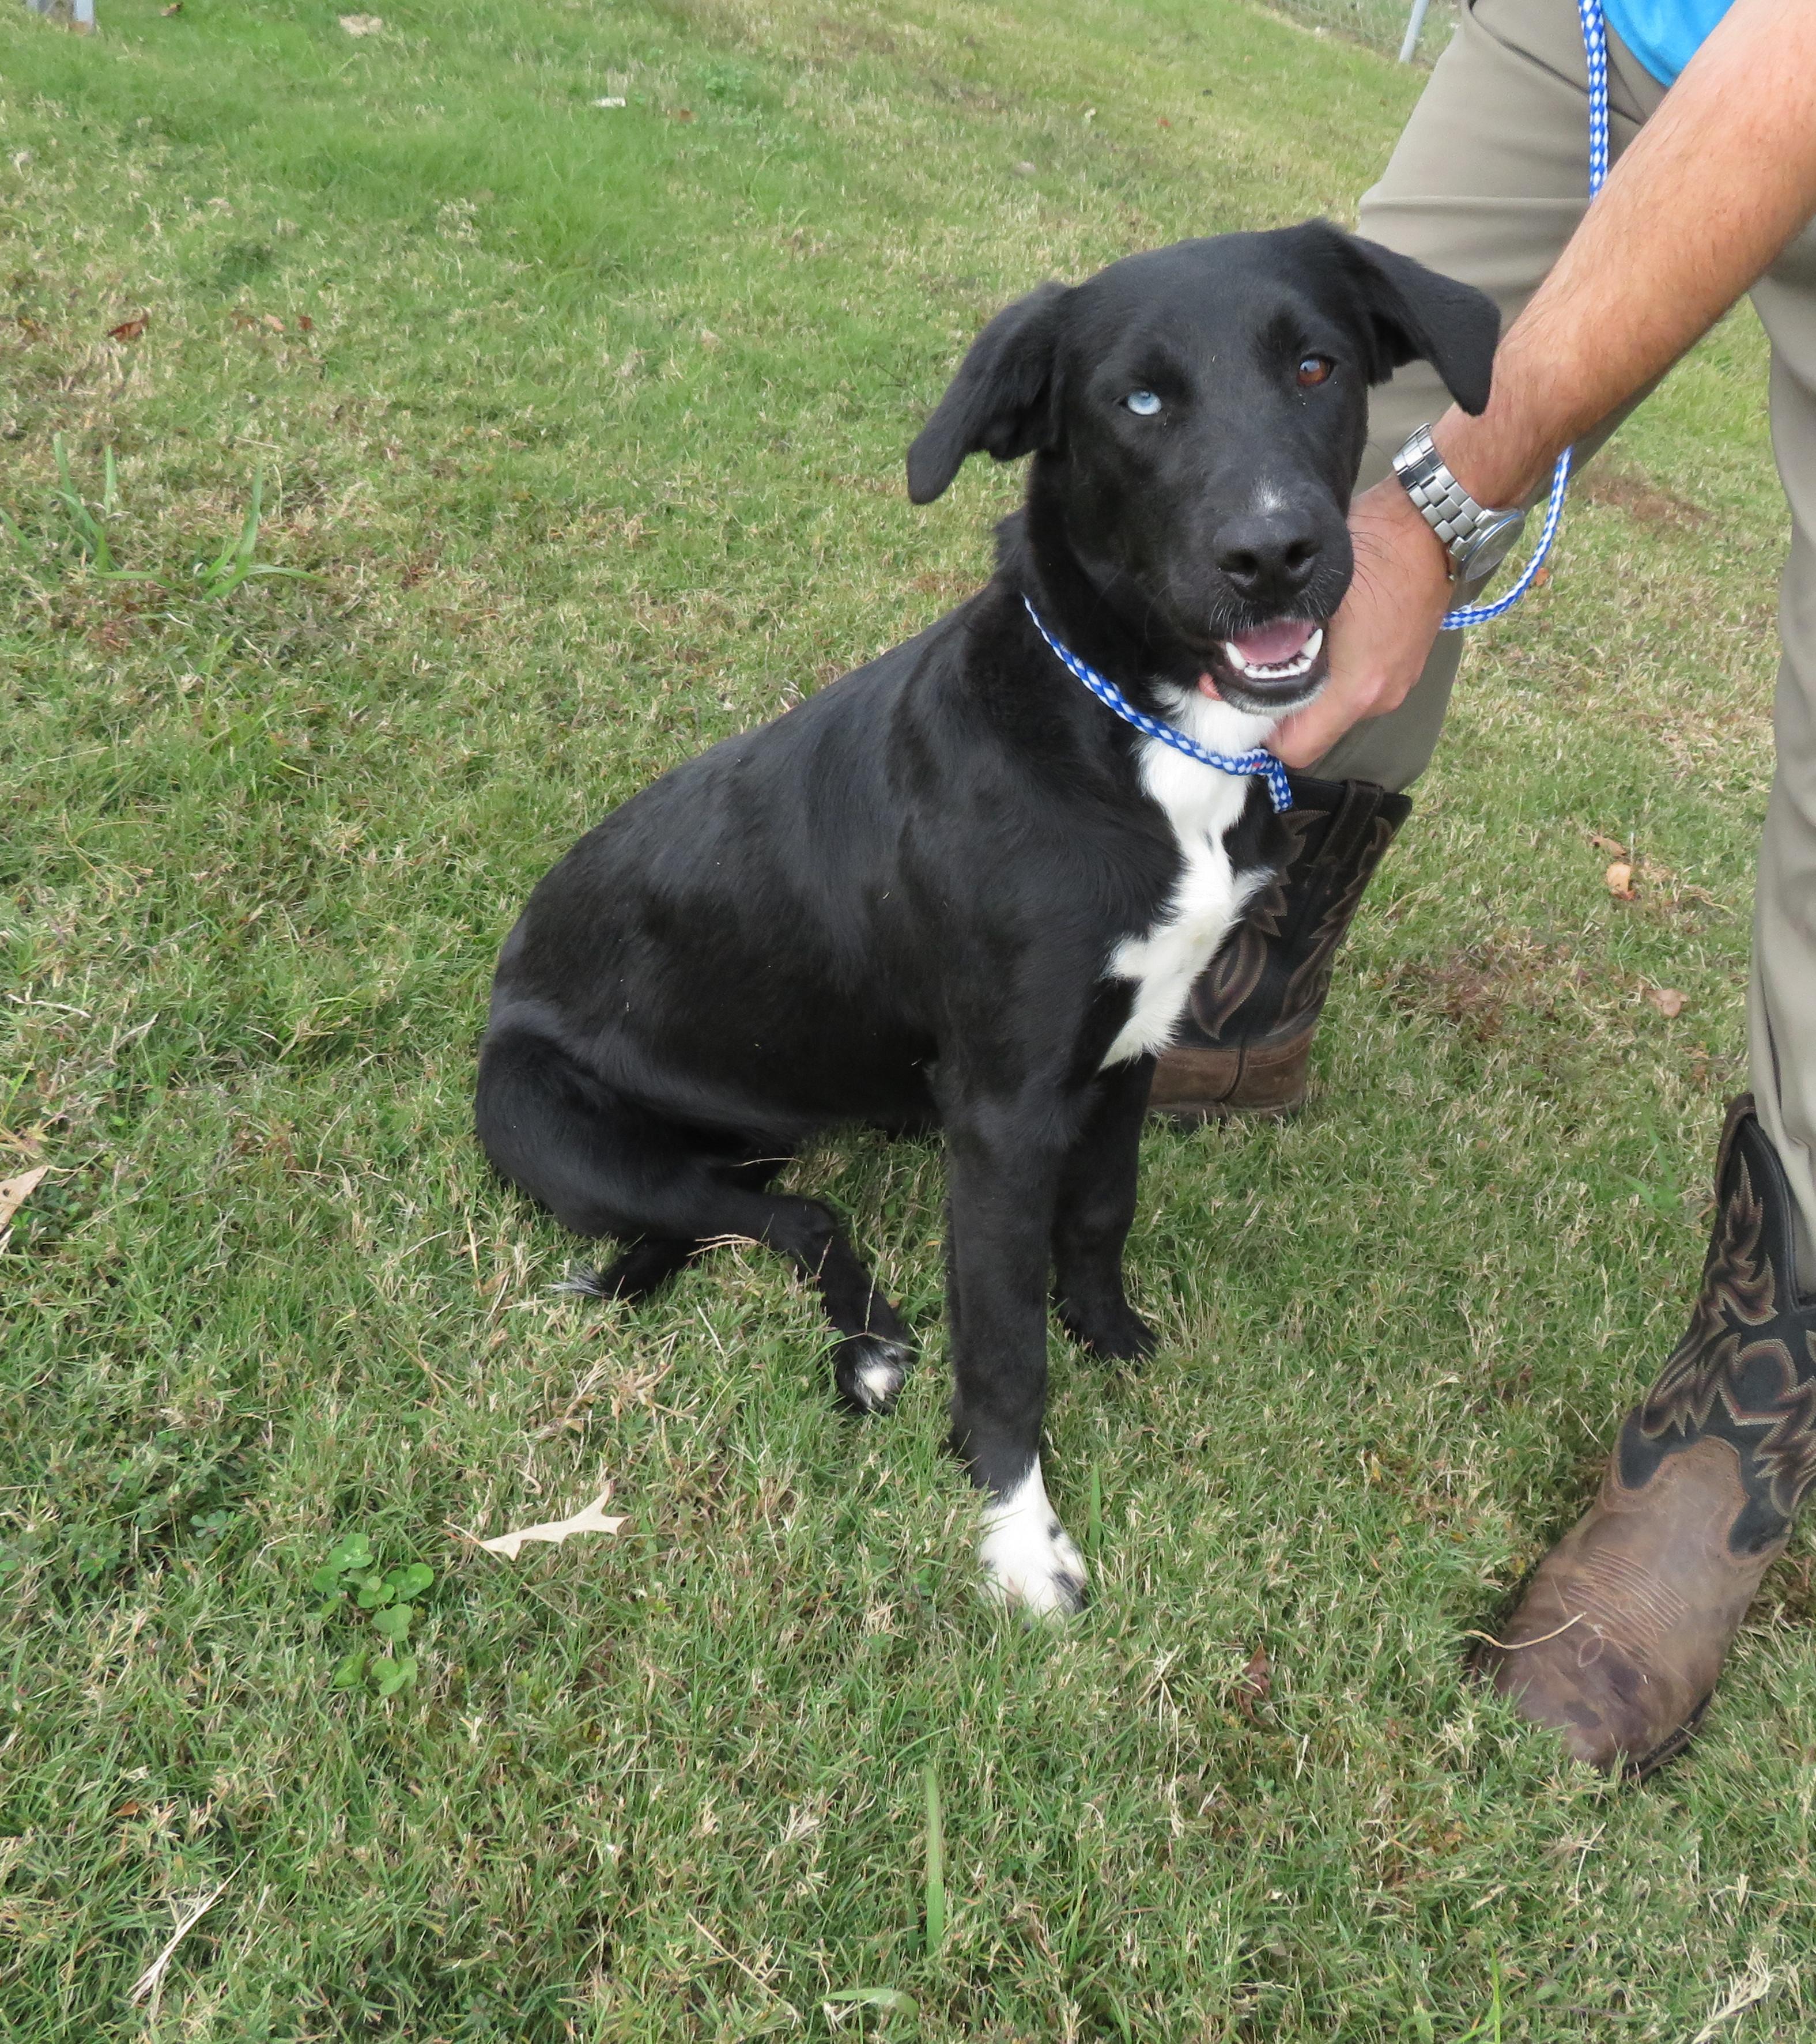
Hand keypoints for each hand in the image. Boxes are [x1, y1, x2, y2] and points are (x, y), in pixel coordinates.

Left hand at [1269, 476, 1452, 768]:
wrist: (1435, 524)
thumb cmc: (1372, 552)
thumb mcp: (1311, 597)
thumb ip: (1276, 642)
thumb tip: (1239, 663)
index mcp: (1356, 691)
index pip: (1296, 750)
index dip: (1263, 734)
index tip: (1242, 697)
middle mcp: (1381, 698)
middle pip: (1317, 731)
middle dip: (1284, 709)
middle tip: (1257, 668)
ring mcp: (1399, 683)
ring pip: (1338, 708)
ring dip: (1312, 690)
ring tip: (1290, 650)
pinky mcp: (1407, 665)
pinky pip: (1362, 686)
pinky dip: (1338, 675)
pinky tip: (1324, 640)